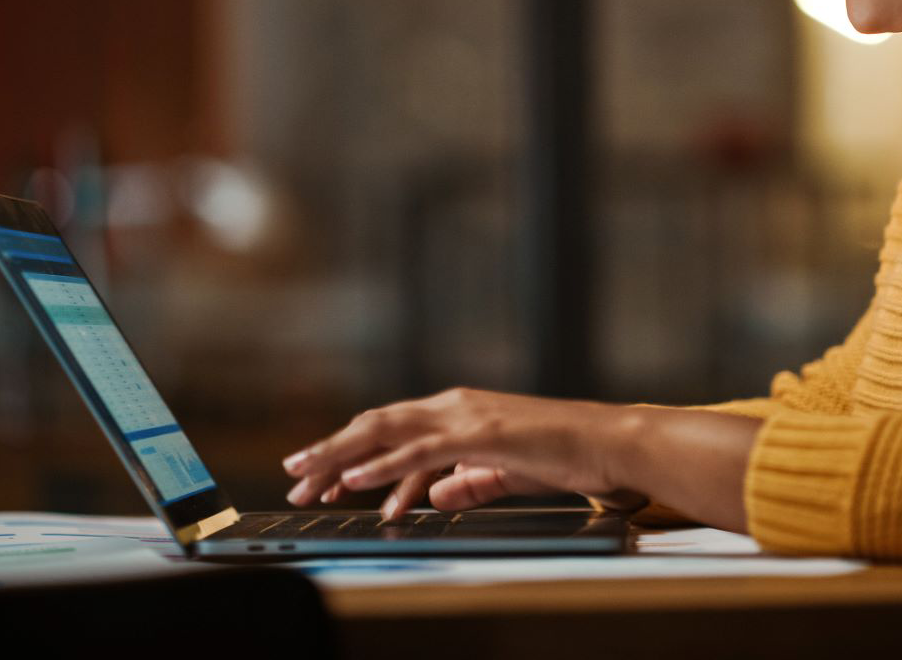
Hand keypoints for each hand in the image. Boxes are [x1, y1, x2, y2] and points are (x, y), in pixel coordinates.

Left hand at [282, 388, 640, 518]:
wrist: (607, 442)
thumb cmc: (565, 454)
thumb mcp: (505, 472)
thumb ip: (469, 480)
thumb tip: (434, 495)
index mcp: (460, 412)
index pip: (391, 429)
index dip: (349, 452)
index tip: (317, 479)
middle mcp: (456, 406)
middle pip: (376, 424)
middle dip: (329, 451)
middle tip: (293, 479)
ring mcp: (467, 416)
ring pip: (387, 432)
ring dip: (341, 456)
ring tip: (307, 480)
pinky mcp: (481, 434)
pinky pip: (420, 452)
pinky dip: (382, 466)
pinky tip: (354, 480)